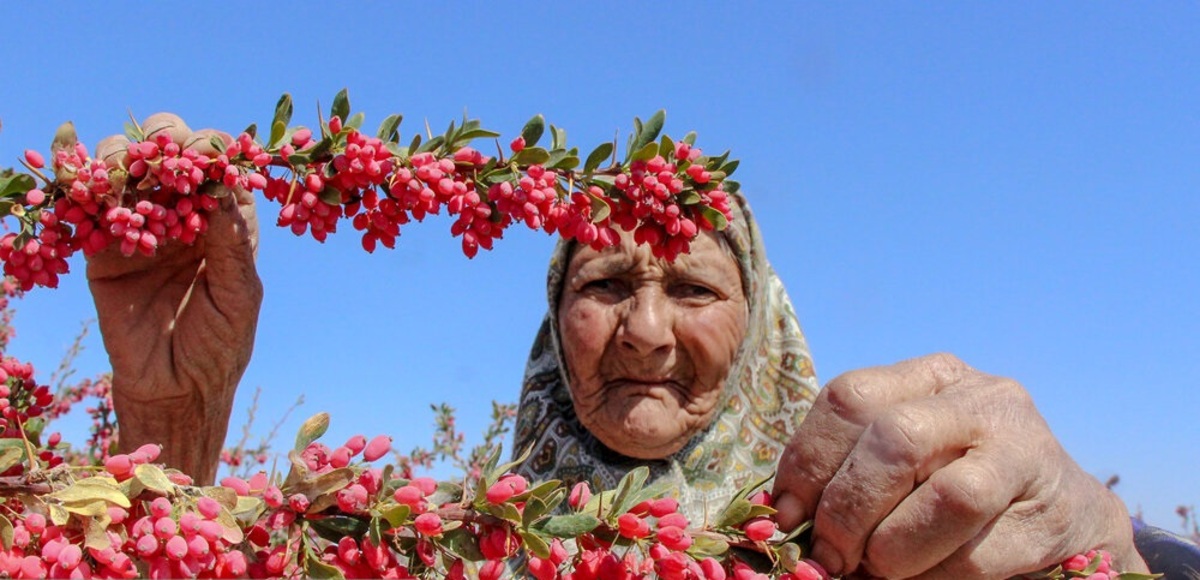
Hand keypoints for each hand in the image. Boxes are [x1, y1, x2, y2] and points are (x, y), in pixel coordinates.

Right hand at [87, 113, 262, 484]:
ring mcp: (141, 226)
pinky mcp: (102, 249)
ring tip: (127, 175)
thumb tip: (223, 188)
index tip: (205, 151)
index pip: (221, 168)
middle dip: (164, 141)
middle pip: (170, 155)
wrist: (174, 390)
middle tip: (160, 154)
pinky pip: (90, 209)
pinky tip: (93, 194)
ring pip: (126, 170)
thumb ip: (231, 245)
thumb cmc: (220, 346)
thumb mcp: (239, 296)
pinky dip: (87, 193)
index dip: (213, 150)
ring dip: (123, 160)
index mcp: (227, 223)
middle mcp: (184, 215)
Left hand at [771, 353, 1147, 577]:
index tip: (787, 514)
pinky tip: (920, 577)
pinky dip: (933, 574)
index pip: (849, 398)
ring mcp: (1026, 451)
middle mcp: (980, 399)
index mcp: (929, 378)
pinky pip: (980, 552)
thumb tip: (784, 517)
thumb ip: (850, 471)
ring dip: (893, 546)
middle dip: (847, 507)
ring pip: (950, 495)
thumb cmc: (956, 484)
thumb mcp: (904, 460)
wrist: (1063, 515)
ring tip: (875, 568)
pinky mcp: (1055, 514)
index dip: (808, 460)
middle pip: (895, 440)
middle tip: (828, 554)